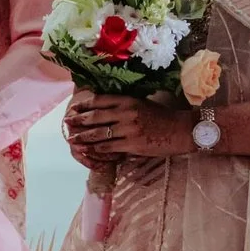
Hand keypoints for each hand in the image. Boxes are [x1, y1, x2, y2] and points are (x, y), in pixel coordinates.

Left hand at [64, 91, 192, 159]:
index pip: (99, 100)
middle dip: (78, 120)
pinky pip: (109, 147)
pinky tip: (89, 150)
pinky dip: (97, 149)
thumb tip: (102, 109)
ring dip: (82, 137)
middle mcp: (126, 113)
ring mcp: (129, 129)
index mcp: (128, 100)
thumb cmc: (163, 117)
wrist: (183, 130)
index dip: (83, 105)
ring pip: (98, 133)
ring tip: (72, 139)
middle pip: (94, 116)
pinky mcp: (133, 144)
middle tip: (66, 123)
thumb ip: (123, 105)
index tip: (73, 108)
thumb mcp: (142, 104)